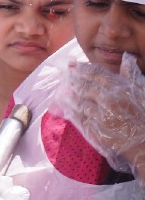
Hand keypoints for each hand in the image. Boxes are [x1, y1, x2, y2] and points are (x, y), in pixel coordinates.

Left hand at [65, 59, 144, 181]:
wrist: (144, 141)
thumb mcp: (141, 91)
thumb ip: (131, 74)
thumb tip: (126, 57)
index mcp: (119, 88)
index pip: (97, 74)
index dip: (84, 69)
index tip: (75, 66)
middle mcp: (107, 100)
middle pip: (85, 87)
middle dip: (74, 82)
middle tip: (67, 78)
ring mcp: (99, 116)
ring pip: (79, 103)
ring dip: (70, 97)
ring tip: (63, 93)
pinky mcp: (94, 130)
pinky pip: (79, 119)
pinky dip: (71, 112)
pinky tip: (67, 109)